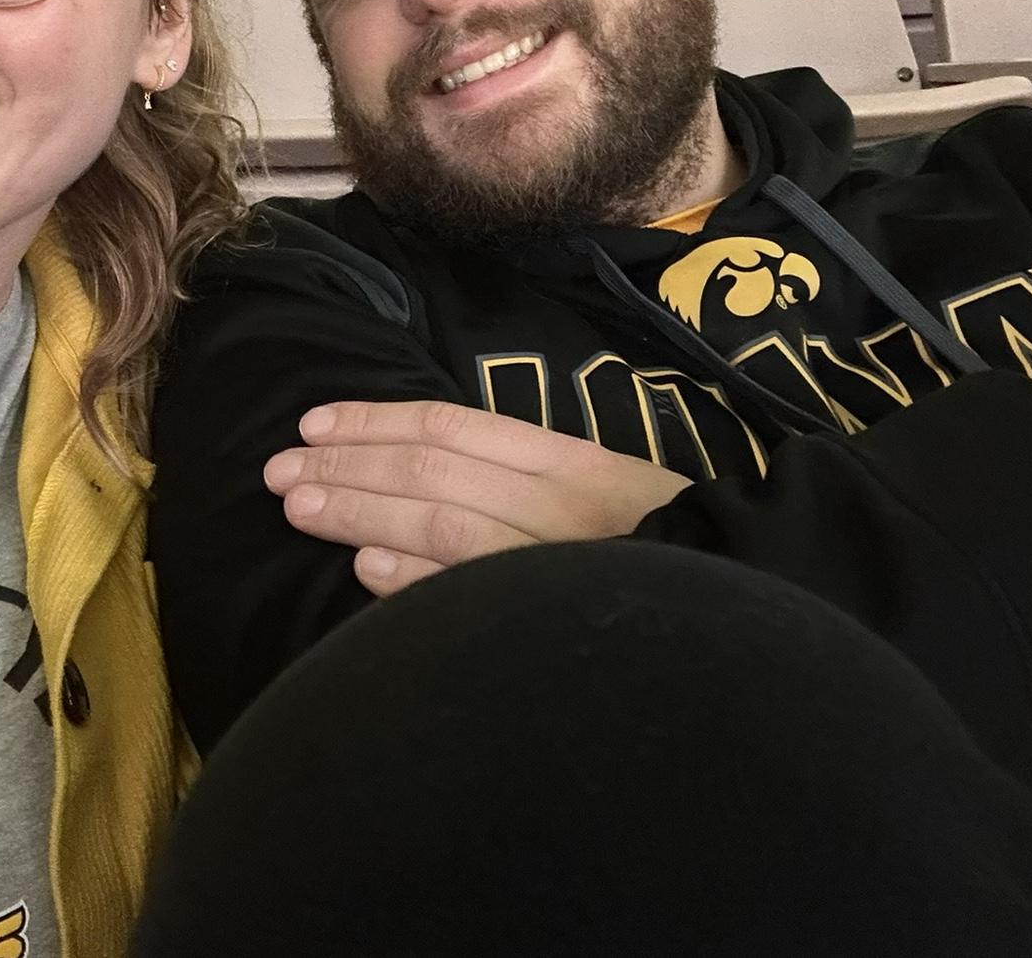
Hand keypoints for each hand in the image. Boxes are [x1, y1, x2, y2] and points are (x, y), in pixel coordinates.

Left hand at [264, 400, 691, 596]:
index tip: (315, 422)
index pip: (452, 423)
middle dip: (348, 465)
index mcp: (564, 458)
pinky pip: (477, 589)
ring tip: (299, 507)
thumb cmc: (663, 544)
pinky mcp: (555, 611)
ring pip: (442, 520)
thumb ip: (520, 474)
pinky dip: (417, 580)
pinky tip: (366, 572)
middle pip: (432, 467)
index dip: (375, 419)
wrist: (753, 593)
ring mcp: (556, 555)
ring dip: (362, 510)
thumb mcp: (601, 488)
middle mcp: (556, 498)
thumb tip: (419, 472)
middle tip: (279, 471)